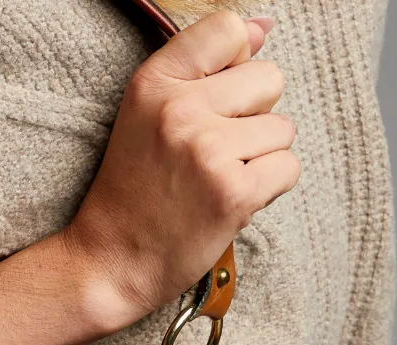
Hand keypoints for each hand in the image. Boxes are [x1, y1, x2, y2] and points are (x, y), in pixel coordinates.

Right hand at [63, 11, 299, 329]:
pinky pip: (287, 168)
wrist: (109, 264)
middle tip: (209, 155)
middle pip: (268, 78)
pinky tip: (229, 202)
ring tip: (215, 182)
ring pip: (282, 129)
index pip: (227, 31)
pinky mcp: (233, 193)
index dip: (235, 64)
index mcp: (153, 84)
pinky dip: (267, 189)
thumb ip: (203, 68)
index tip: (214, 101)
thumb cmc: (131, 194)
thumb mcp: (146, 117)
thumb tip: (263, 28)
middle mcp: (179, 110)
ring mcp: (208, 152)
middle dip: (252, 117)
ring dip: (260, 158)